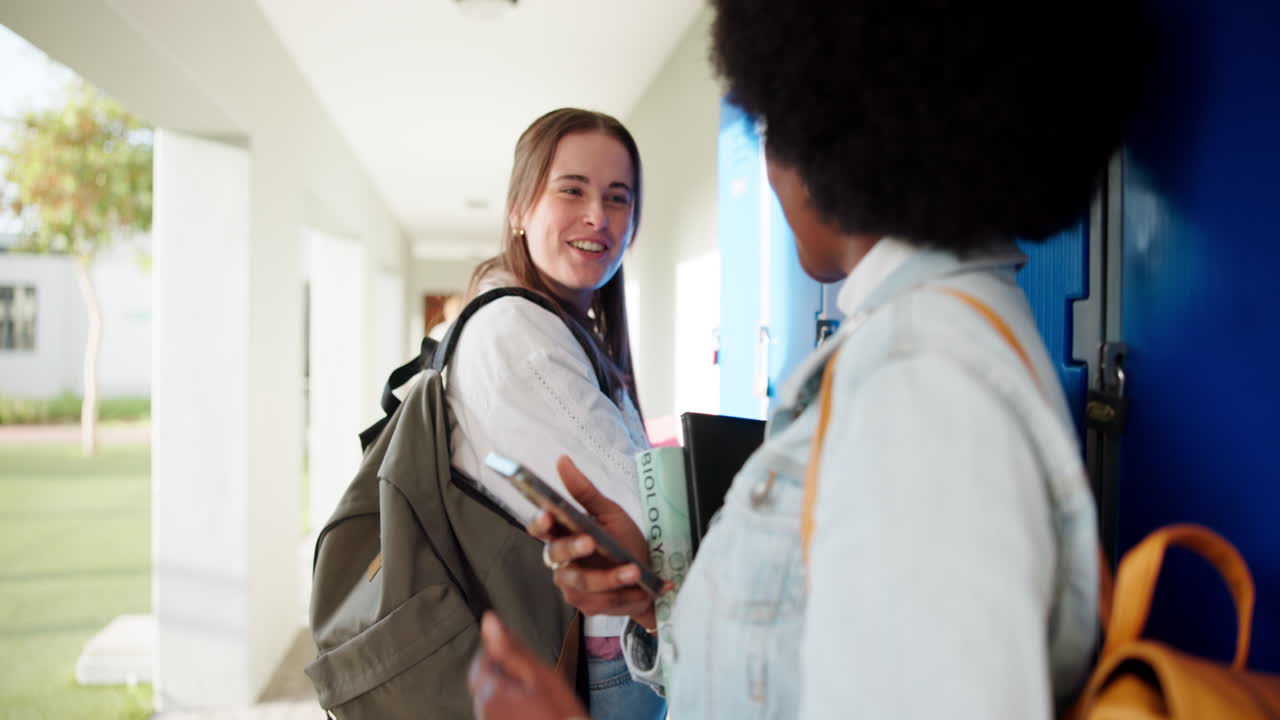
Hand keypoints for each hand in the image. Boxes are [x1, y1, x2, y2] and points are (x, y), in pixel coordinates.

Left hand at [469, 612, 587, 719]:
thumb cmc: (558, 712)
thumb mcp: (539, 674)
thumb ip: (511, 647)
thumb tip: (489, 620)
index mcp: (490, 691)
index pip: (482, 661)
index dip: (503, 655)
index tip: (525, 662)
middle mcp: (483, 711)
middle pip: (487, 681)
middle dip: (506, 676)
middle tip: (535, 682)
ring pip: (494, 698)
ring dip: (510, 693)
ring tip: (537, 700)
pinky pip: (501, 713)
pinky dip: (513, 709)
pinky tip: (533, 712)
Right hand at [528, 456, 667, 629]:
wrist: (648, 578)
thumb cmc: (624, 542)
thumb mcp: (610, 513)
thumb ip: (585, 491)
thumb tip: (562, 460)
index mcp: (564, 532)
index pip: (540, 527)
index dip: (539, 522)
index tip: (548, 515)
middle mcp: (561, 559)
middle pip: (555, 554)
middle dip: (573, 548)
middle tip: (591, 541)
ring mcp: (571, 584)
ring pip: (579, 581)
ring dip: (608, 577)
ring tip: (632, 571)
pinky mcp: (586, 604)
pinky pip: (597, 600)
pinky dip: (620, 593)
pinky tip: (637, 588)